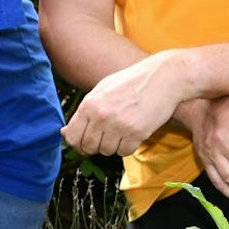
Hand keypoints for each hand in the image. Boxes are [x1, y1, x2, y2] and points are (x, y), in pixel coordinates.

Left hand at [63, 51, 187, 156]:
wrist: (164, 76)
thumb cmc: (131, 82)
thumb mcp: (102, 90)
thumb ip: (83, 112)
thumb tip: (64, 133)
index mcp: (89, 104)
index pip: (72, 136)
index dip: (77, 144)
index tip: (83, 144)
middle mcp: (101, 116)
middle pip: (88, 146)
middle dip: (95, 147)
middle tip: (105, 138)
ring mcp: (119, 125)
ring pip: (107, 151)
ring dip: (112, 146)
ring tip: (121, 132)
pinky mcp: (137, 133)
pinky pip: (125, 152)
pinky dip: (127, 147)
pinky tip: (132, 134)